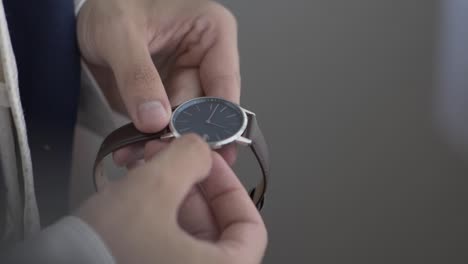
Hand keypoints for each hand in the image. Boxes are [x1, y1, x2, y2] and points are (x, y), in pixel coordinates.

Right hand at [76, 135, 266, 263]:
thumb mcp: (154, 190)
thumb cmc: (103, 256)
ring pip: (184, 230)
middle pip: (213, 224)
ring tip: (147, 168)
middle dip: (189, 182)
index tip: (211, 166)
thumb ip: (188, 158)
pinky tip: (136, 191)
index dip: (230, 188)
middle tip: (171, 158)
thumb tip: (201, 148)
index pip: (250, 227)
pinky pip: (162, 241)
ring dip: (168, 193)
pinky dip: (154, 214)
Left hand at [77, 0, 239, 166]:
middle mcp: (205, 57)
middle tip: (159, 150)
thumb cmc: (110, 4)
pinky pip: (164, 123)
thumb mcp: (119, 34)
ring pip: (184, 121)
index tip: (202, 144)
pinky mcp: (167, 94)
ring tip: (137, 150)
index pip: (225, 84)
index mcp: (212, 31)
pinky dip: (148, 137)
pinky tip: (132, 147)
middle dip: (180, 132)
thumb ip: (137, 75)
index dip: (217, 119)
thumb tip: (155, 117)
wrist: (79, 18)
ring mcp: (185, 78)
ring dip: (161, 140)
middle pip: (205, 108)